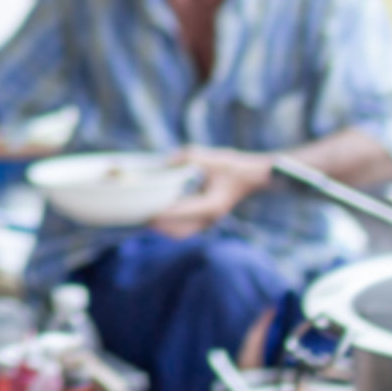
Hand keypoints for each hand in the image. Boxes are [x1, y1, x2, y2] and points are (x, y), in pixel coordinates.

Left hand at [149, 146, 273, 238]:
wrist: (252, 177)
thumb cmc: (233, 166)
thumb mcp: (210, 157)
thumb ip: (188, 158)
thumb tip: (165, 161)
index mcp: (211, 205)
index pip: (181, 211)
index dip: (162, 212)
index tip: (146, 209)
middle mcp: (209, 217)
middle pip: (177, 229)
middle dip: (158, 224)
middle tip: (139, 215)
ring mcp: (209, 221)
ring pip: (180, 233)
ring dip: (162, 227)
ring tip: (144, 218)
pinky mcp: (206, 221)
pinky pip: (185, 230)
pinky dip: (170, 226)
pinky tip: (157, 216)